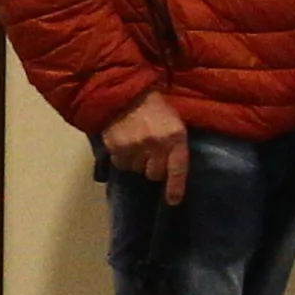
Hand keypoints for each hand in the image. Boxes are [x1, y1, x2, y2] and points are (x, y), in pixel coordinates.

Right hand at [97, 90, 192, 204]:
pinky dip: (123, 158)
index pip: (177, 169)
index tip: (173, 201)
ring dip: (137, 162)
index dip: (175, 187)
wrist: (125, 94)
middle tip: (150, 153)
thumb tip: (172, 171)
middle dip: (153, 167)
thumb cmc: (154, 108)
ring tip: (136, 144)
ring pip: (137, 170)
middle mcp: (156, 144)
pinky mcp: (117, 148)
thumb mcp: (173, 122)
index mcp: (175, 136)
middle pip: (155, 174)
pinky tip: (125, 143)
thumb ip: (175, 144)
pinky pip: (122, 164)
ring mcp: (135, 147)